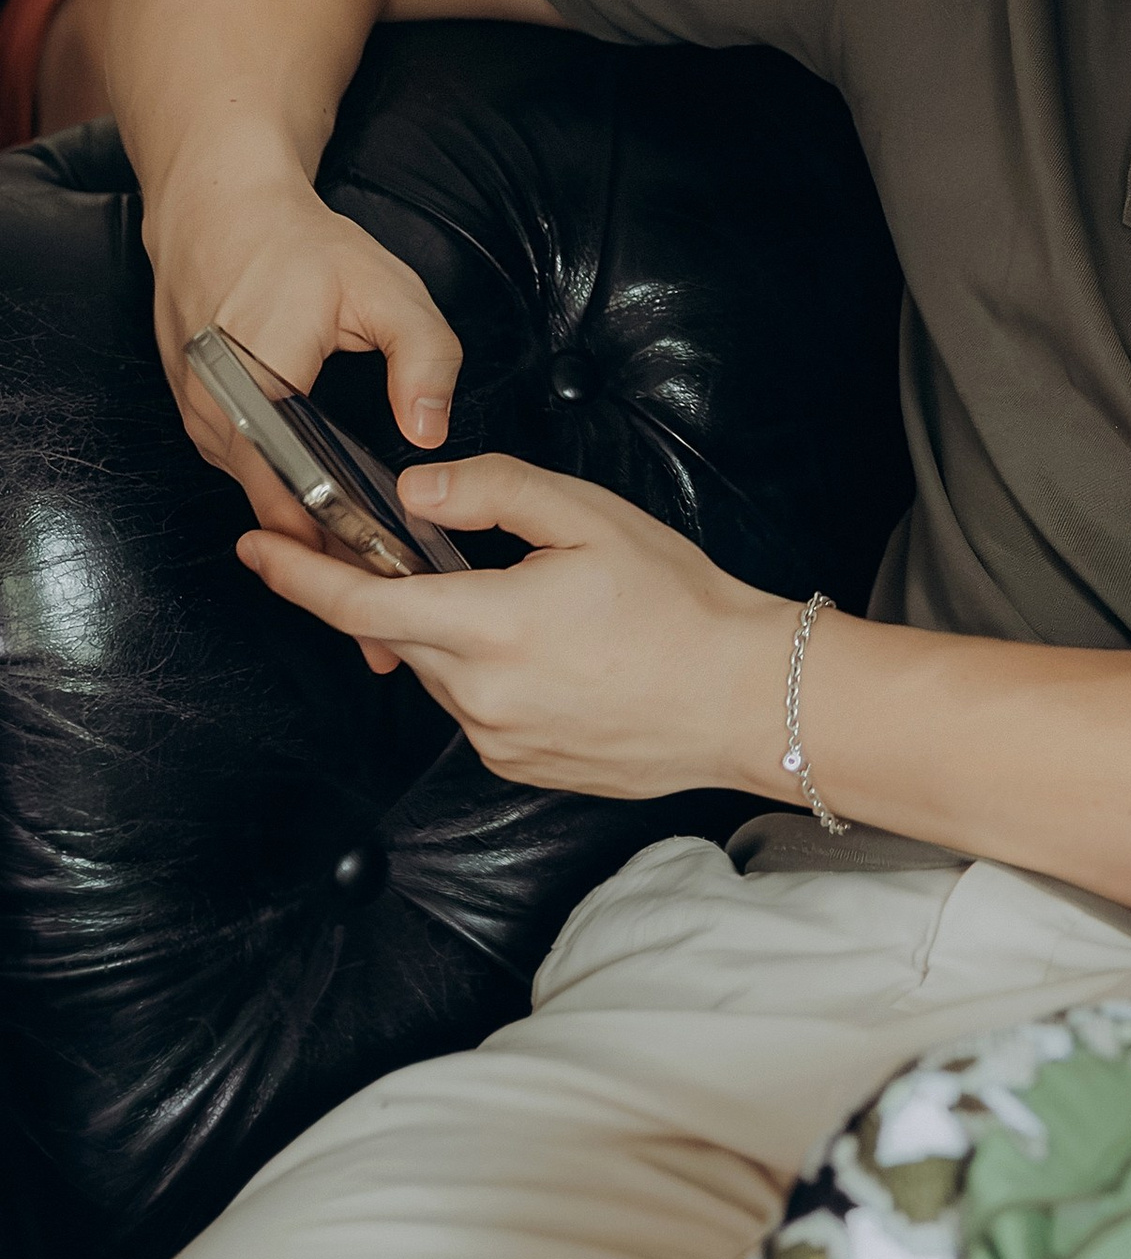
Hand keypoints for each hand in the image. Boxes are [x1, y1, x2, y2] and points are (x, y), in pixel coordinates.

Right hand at [148, 165, 465, 549]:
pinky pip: (246, 465)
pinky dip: (284, 480)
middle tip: (388, 575)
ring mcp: (199, 418)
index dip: (343, 539)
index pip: (295, 500)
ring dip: (306, 512)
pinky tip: (325, 488)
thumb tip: (428, 430)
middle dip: (331, 542)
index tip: (387, 564)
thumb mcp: (384, 289)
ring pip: (258, 491)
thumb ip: (424, 358)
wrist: (218, 208)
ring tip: (364, 540)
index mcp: (256, 392)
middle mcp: (215, 416)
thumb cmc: (296, 245)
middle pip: (275, 508)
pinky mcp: (198, 413)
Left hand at [233, 453, 796, 792]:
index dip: (298, 574)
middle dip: (404, 592)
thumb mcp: (589, 516)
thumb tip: (414, 490)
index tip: (256, 550)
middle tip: (450, 556)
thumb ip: (491, 492)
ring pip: (442, 672)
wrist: (745, 697)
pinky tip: (557, 656)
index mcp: (489, 624)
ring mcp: (496, 740)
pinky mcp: (518, 767)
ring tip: (541, 610)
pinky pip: (477, 710)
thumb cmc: (681, 603)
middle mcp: (479, 694)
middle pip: (401, 632)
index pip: (360, 600)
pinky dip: (491, 674)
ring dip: (459, 633)